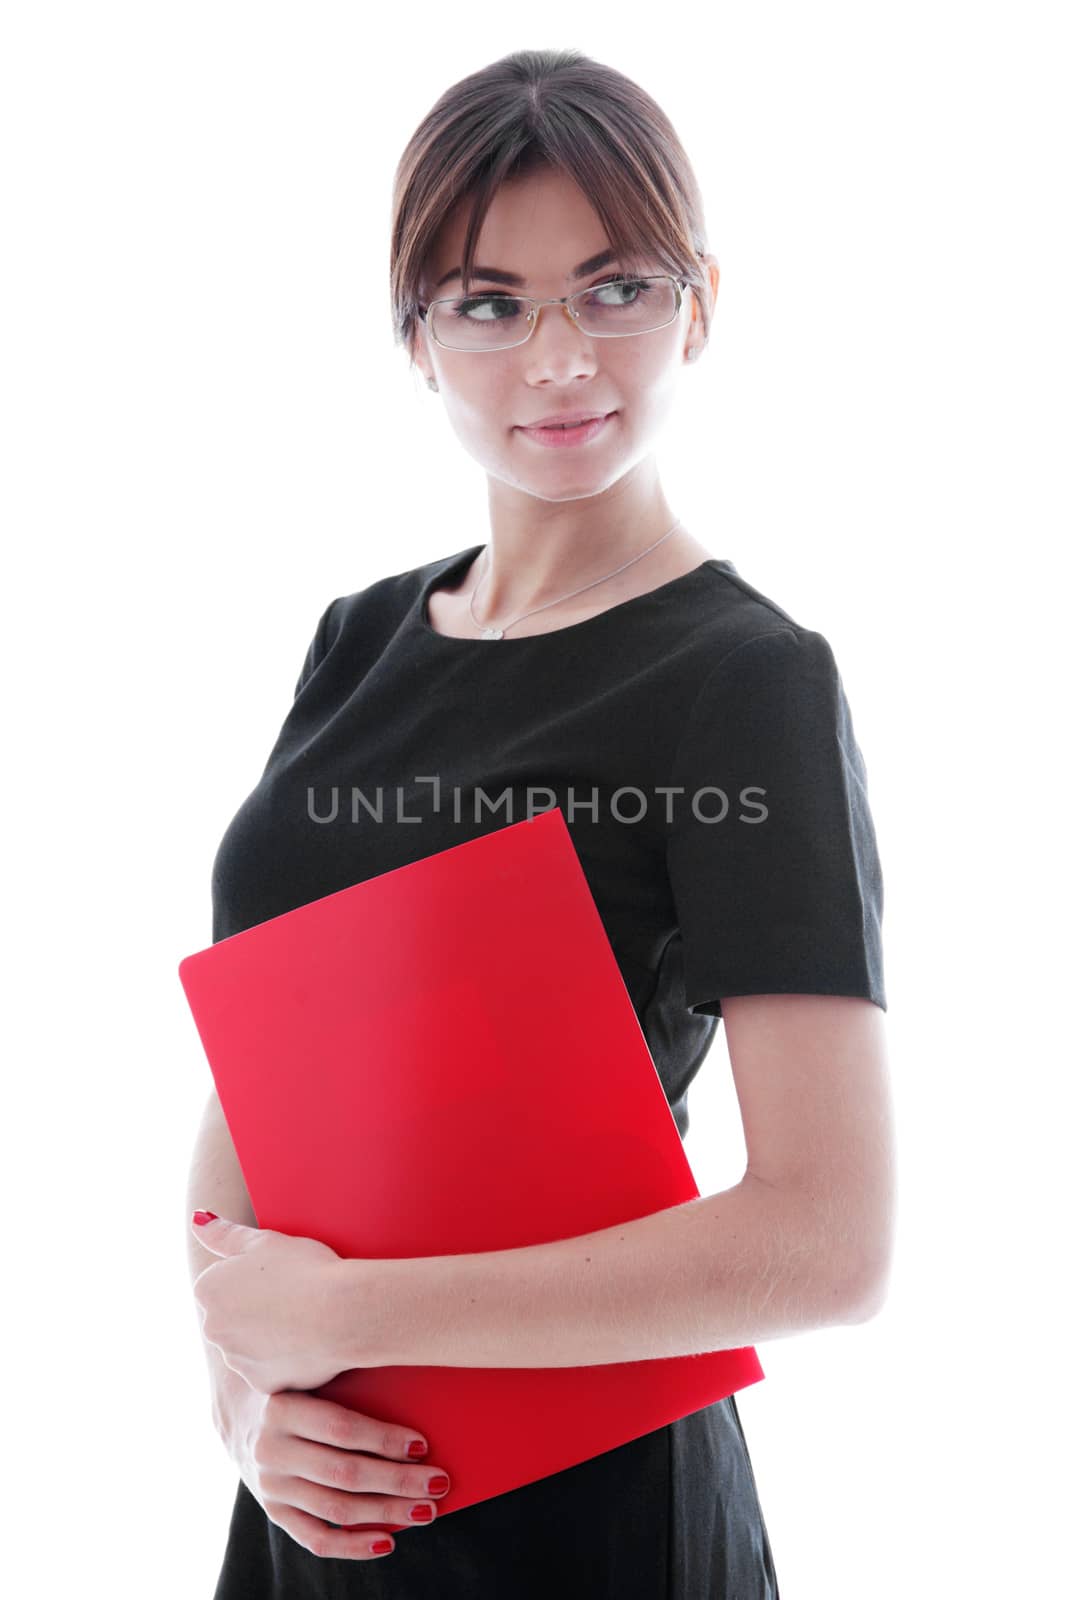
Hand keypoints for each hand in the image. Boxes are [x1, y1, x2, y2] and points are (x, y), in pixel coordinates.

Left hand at [190, 1212, 353, 1392]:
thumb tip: (197, 1220)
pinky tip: (309, 1343)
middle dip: (254, 1309)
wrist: (341, 1313)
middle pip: (232, 1316)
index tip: (278, 1275)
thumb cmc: (304, 1269)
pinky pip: (271, 1369)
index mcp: (208, 1290)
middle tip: (293, 1295)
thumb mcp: (264, 1239)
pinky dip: (285, 1359)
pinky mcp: (262, 1383)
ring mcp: (236, 1359)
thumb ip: (224, 1234)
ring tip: (305, 1319)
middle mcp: (212, 1328)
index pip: (223, 1283)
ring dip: (268, 1336)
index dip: (253, 1277)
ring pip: (250, 1345)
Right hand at [230, 1388, 451, 1561]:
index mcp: (282, 1407)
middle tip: (437, 1483)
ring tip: (425, 1510)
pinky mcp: (274, 1513)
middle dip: (397, 1481)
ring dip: (386, 1512)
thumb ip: (351, 1391)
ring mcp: (270, 1486)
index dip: (383, 1439)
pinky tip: (387, 1541)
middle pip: (344, 1472)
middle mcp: (271, 1449)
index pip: (341, 1428)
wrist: (244, 1415)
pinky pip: (316, 1539)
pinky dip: (353, 1546)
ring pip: (336, 1508)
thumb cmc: (300, 1389)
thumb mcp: (313, 1378)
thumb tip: (413, 1423)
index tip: (422, 1446)